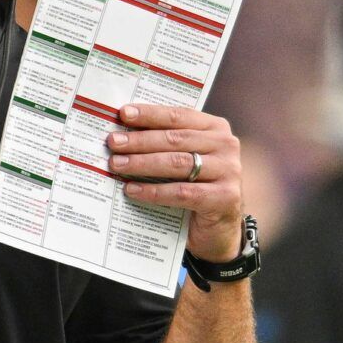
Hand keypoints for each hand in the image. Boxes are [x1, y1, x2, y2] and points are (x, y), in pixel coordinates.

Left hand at [105, 104, 243, 258]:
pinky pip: (182, 192)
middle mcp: (226, 145)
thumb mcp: (185, 159)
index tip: (123, 114)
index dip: (150, 114)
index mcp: (215, 128)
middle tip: (113, 142)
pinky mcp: (224, 197)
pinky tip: (132, 190)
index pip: (178, 116)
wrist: (220, 229)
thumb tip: (123, 133)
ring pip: (178, 163)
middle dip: (140, 140)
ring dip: (143, 163)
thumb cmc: (195, 187)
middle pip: (175, 139)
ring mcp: (229, 171)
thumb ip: (165, 144)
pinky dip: (154, 191)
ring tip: (116, 164)